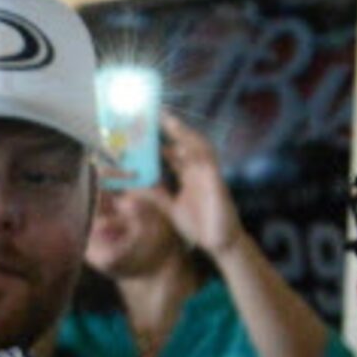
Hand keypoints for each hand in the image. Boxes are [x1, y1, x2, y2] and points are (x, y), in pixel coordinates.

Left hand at [153, 112, 244, 257]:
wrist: (221, 244)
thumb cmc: (200, 225)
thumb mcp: (170, 207)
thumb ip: (156, 194)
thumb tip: (135, 184)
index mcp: (189, 175)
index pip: (173, 152)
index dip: (159, 139)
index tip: (142, 127)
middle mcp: (199, 171)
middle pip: (185, 143)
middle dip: (171, 128)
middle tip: (153, 113)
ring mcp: (209, 174)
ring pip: (197, 146)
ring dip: (183, 132)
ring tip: (167, 119)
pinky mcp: (217, 182)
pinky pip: (208, 160)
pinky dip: (196, 149)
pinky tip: (184, 141)